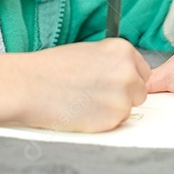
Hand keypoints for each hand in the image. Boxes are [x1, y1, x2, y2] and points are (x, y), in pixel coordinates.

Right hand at [13, 38, 150, 132]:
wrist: (30, 85)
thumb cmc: (52, 68)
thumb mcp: (88, 53)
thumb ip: (111, 64)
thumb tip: (123, 77)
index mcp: (123, 50)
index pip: (142, 71)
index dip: (126, 79)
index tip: (110, 82)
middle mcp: (128, 72)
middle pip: (139, 91)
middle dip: (122, 95)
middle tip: (95, 94)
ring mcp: (123, 96)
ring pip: (128, 109)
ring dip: (112, 109)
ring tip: (84, 101)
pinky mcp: (113, 119)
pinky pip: (115, 123)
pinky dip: (102, 121)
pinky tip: (82, 111)